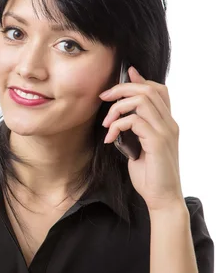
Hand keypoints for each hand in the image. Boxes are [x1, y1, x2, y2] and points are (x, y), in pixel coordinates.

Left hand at [99, 65, 182, 211]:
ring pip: (141, 100)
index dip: (140, 79)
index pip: (159, 90)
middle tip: (103, 98)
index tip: (123, 74)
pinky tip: (109, 139)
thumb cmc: (149, 174)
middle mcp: (169, 123)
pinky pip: (134, 121)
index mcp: (166, 123)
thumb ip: (133, 130)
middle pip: (147, 89)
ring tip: (106, 123)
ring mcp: (165, 131)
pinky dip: (117, 126)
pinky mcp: (157, 142)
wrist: (161, 197)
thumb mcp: (138, 146)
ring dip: (117, 107)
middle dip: (121, 88)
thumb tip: (119, 117)